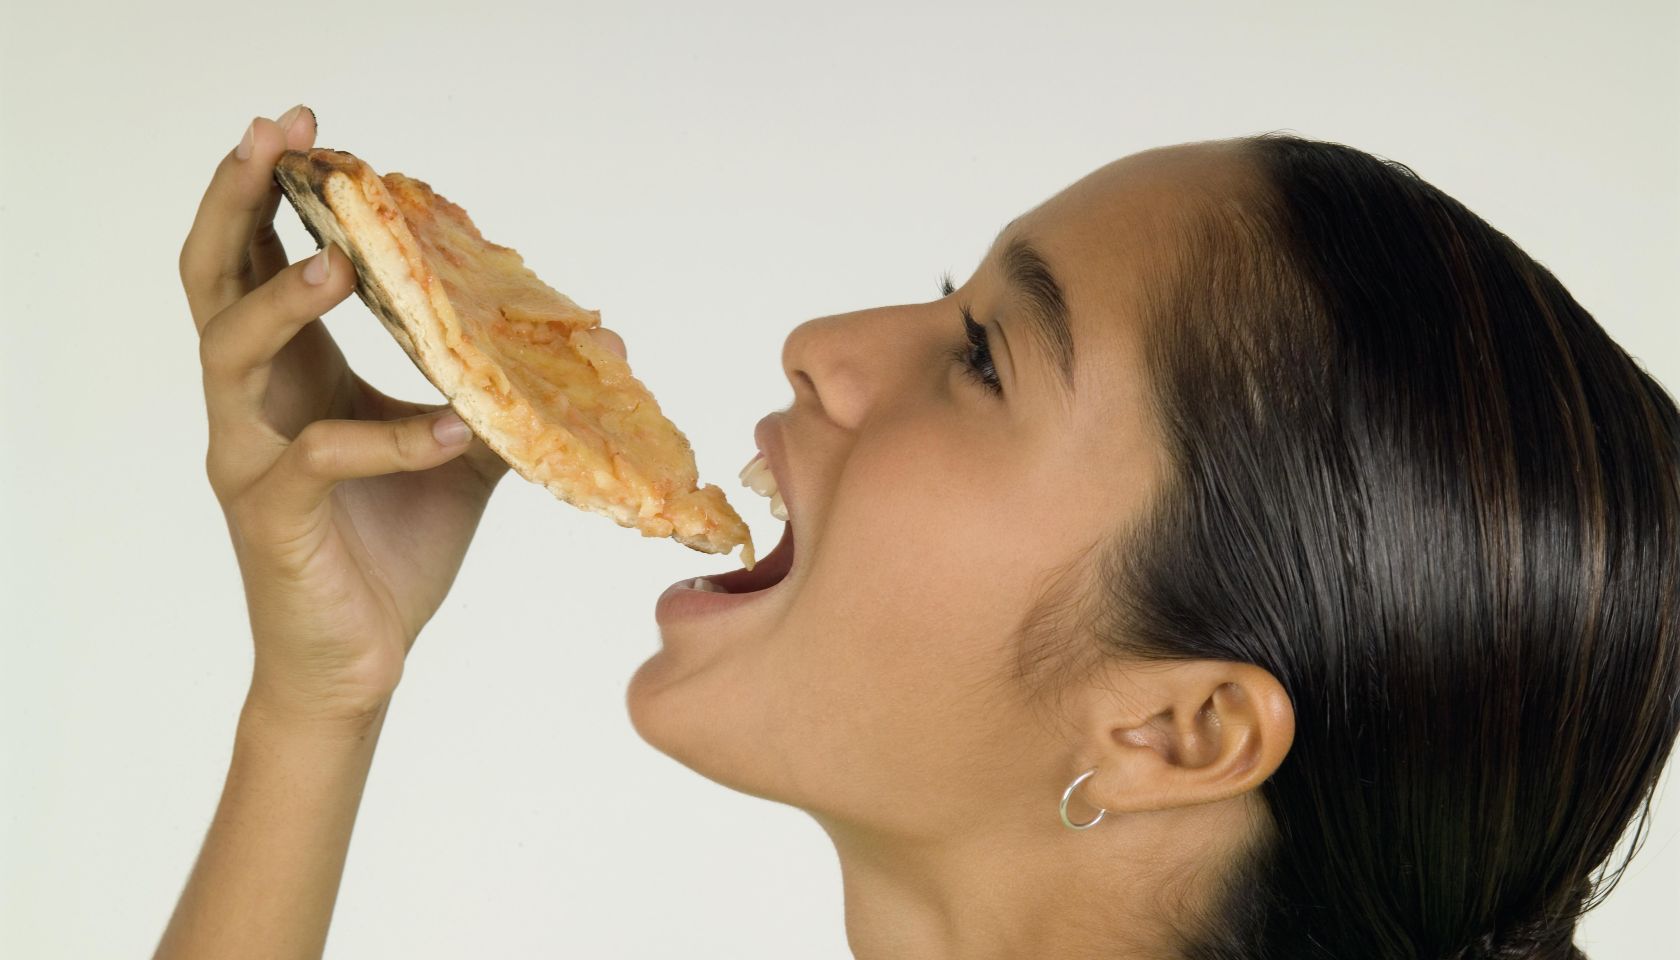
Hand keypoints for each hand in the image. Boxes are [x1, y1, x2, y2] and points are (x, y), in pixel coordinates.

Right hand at [179, 105, 533, 724]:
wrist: (360, 663)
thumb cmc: (393, 551)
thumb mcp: (458, 458)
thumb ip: (492, 396)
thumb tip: (588, 343)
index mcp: (292, 375)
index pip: (258, 260)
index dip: (270, 192)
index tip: (305, 130)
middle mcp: (255, 403)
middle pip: (214, 276)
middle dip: (239, 200)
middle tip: (280, 141)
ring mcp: (252, 457)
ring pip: (233, 352)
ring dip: (285, 300)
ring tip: (341, 262)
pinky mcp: (273, 517)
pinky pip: (318, 458)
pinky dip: (389, 438)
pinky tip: (450, 431)